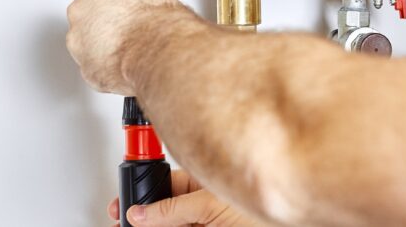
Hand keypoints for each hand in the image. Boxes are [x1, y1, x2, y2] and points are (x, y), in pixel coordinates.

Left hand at [65, 0, 189, 93]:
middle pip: (87, 18)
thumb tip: (140, 7)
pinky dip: (108, 70)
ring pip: (87, 46)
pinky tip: (125, 67)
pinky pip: (95, 69)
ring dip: (103, 49)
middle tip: (125, 31)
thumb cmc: (155, 21)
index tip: (122, 8)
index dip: (113, 3)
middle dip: (103, 26)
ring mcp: (79, 42)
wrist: (156, 49)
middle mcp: (80, 13)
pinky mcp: (85, 69)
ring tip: (128, 52)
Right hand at [108, 170, 260, 226]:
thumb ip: (173, 208)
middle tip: (124, 223)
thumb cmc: (260, 213)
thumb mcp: (210, 205)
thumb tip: (140, 212)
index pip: (165, 186)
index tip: (123, 205)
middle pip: (163, 211)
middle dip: (142, 217)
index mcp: (205, 183)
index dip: (143, 194)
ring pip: (168, 224)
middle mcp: (203, 204)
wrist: (282, 226)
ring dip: (150, 226)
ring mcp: (203, 223)